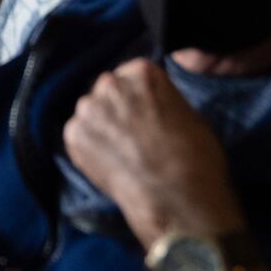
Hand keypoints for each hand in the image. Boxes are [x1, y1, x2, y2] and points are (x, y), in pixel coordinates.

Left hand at [62, 58, 243, 244]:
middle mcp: (109, 83)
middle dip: (117, 109)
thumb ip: (162, 100)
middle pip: (108, 91)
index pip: (133, 75)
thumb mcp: (189, 114)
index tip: (146, 114)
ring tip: (120, 153)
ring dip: (101, 127)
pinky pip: (80, 136)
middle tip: (132, 135)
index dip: (140, 98)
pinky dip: (89, 148)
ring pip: (91, 113)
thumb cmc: (197, 158)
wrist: (177, 198)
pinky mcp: (73, 135)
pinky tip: (109, 163)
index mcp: (142, 71)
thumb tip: (152, 105)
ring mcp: (88, 108)